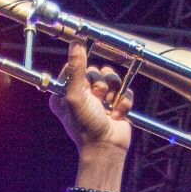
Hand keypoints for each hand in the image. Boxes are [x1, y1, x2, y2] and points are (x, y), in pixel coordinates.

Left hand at [49, 43, 132, 158]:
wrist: (106, 149)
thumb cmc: (85, 127)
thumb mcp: (75, 95)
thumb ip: (76, 69)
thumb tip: (75, 42)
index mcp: (65, 92)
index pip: (75, 66)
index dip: (83, 71)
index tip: (86, 82)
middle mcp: (82, 93)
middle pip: (96, 69)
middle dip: (100, 84)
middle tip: (97, 99)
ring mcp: (100, 98)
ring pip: (112, 77)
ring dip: (113, 92)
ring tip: (108, 107)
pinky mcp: (116, 103)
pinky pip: (125, 90)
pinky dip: (123, 102)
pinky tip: (116, 115)